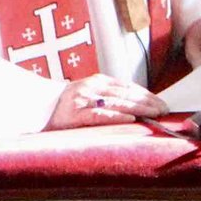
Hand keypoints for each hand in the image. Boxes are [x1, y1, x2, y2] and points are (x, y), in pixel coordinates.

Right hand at [44, 73, 167, 129]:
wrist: (35, 108)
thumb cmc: (64, 105)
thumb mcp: (87, 96)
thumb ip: (107, 98)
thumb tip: (134, 108)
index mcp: (97, 81)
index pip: (128, 87)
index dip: (146, 95)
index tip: (162, 103)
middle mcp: (92, 87)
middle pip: (126, 94)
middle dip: (148, 102)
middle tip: (165, 109)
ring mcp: (84, 100)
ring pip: (118, 103)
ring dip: (140, 108)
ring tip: (155, 113)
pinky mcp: (75, 114)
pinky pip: (100, 115)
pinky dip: (117, 116)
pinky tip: (131, 119)